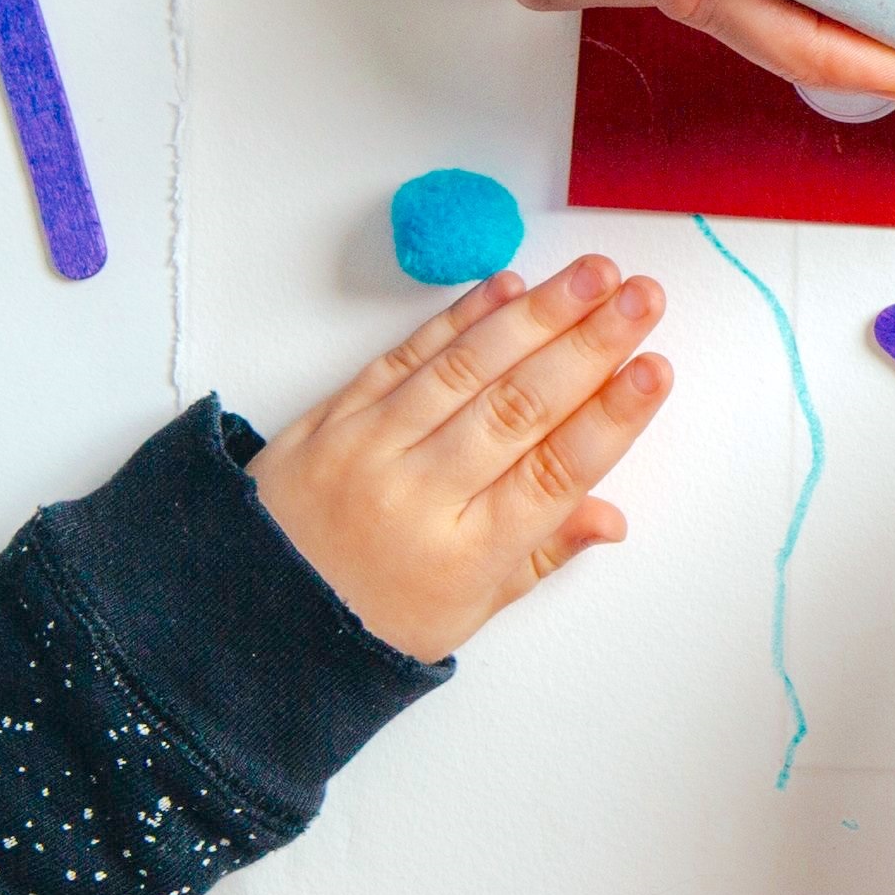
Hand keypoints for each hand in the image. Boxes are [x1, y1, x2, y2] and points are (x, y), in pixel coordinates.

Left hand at [250, 257, 673, 660]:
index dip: (610, 419)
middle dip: (590, 346)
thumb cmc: (366, 620)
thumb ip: (540, 555)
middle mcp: (418, 497)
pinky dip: (459, 317)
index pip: (552, 473)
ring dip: (538, 313)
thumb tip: (610, 517)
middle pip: (519, 408)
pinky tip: (508, 286)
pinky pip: (405, 356)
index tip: (655, 370)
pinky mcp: (332, 417)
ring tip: (594, 274)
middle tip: (643, 298)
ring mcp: (370, 450)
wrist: (239, 616)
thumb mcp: (463, 613)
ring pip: (467, 369)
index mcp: (462, 557)